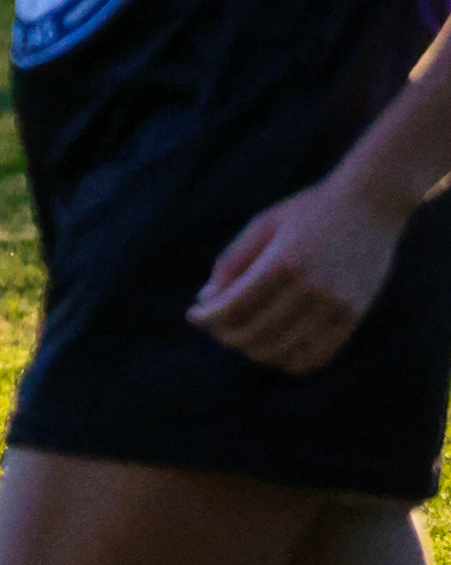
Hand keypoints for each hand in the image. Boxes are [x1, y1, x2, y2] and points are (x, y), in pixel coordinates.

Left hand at [186, 172, 407, 375]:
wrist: (369, 205)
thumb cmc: (307, 211)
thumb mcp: (263, 225)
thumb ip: (232, 262)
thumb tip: (206, 300)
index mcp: (283, 262)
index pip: (234, 308)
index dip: (208, 318)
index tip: (194, 316)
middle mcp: (311, 289)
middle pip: (255, 334)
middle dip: (226, 335)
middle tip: (215, 326)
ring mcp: (335, 307)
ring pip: (282, 352)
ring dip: (253, 350)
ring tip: (241, 334)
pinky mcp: (353, 317)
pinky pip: (315, 357)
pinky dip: (287, 360)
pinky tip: (273, 347)